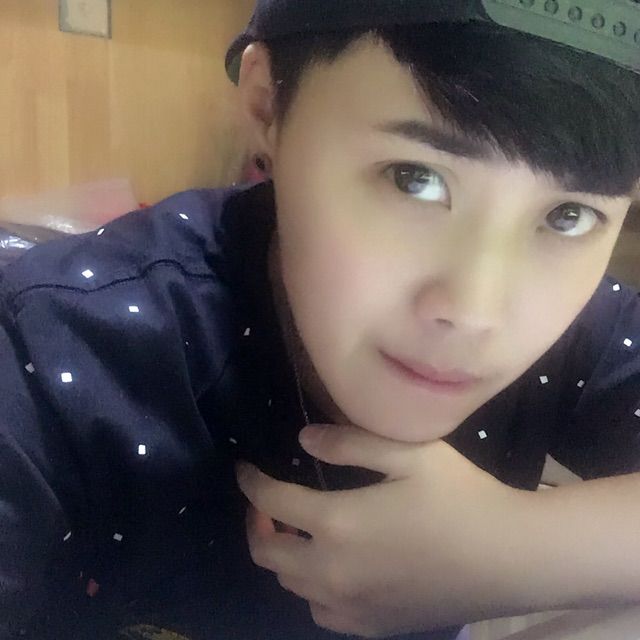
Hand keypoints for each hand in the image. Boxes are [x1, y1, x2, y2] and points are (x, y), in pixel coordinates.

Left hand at [236, 425, 531, 637]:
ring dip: (283, 558)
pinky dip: (311, 590)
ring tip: (298, 534)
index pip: (271, 503)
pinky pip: (320, 612)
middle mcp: (333, 572)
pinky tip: (332, 570)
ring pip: (290, 587)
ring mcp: (351, 606)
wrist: (512, 558)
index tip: (244, 470)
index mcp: (337, 524)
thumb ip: (349, 443)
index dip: (251, 484)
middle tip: (266, 506)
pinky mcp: (373, 627)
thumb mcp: (407, 453)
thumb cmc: (460, 496)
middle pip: (267, 555)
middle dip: (255, 526)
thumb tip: (303, 439)